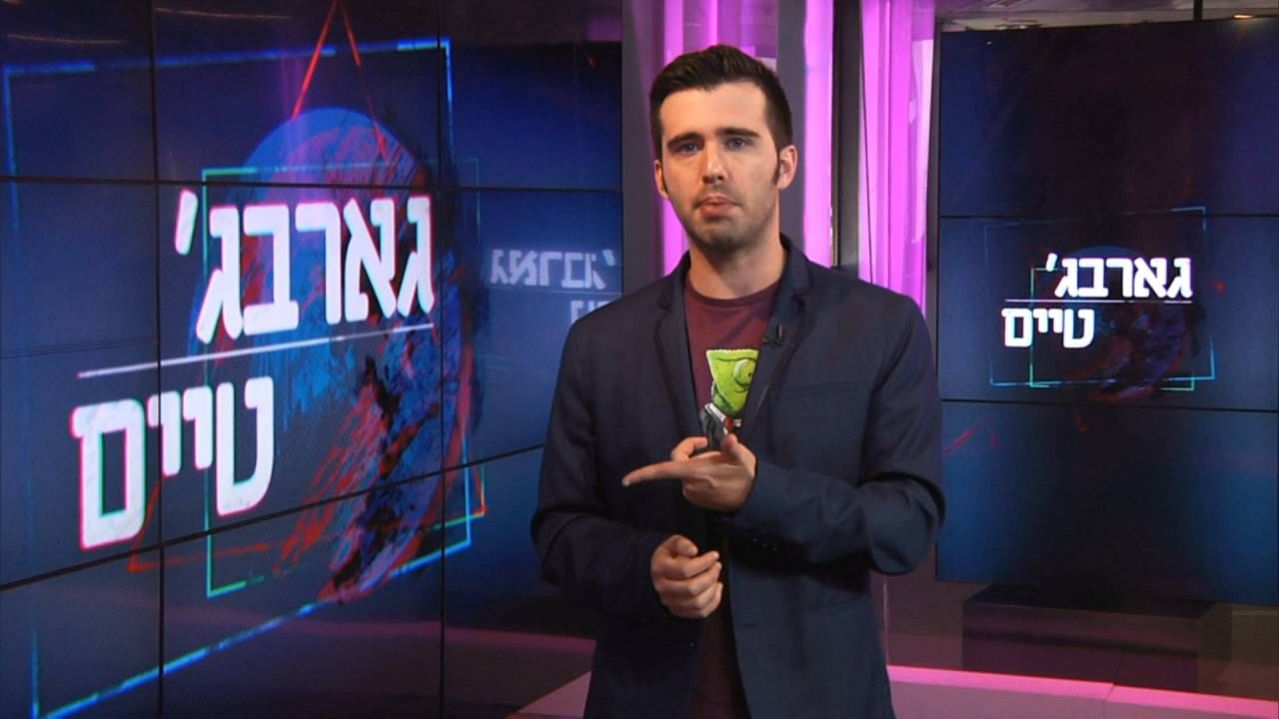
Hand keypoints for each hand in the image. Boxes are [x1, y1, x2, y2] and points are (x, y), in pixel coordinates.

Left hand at [622, 434, 757, 511]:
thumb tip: (730, 438)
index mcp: (695, 473)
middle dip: (687, 450)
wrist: (753, 499)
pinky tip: (715, 474)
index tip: (626, 480)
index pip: (663, 471)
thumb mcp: (743, 458)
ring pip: (684, 471)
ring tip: (717, 463)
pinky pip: (689, 481)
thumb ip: (733, 448)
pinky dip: (697, 474)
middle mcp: (690, 485)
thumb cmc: (747, 475)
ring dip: (694, 463)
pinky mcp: (696, 498)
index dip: (643, 474)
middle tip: (706, 443)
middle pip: (676, 463)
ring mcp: (692, 494)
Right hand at [650, 534, 722, 618]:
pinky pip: (700, 612)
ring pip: (697, 602)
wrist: (658, 574)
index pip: (685, 569)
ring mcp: (670, 602)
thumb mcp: (672, 544)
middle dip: (710, 576)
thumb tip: (693, 550)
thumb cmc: (669, 557)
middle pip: (692, 588)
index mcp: (660, 569)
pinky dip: (713, 601)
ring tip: (716, 577)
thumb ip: (682, 543)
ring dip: (712, 589)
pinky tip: (716, 588)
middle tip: (717, 566)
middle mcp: (663, 588)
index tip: (714, 555)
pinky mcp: (679, 611)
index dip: (704, 562)